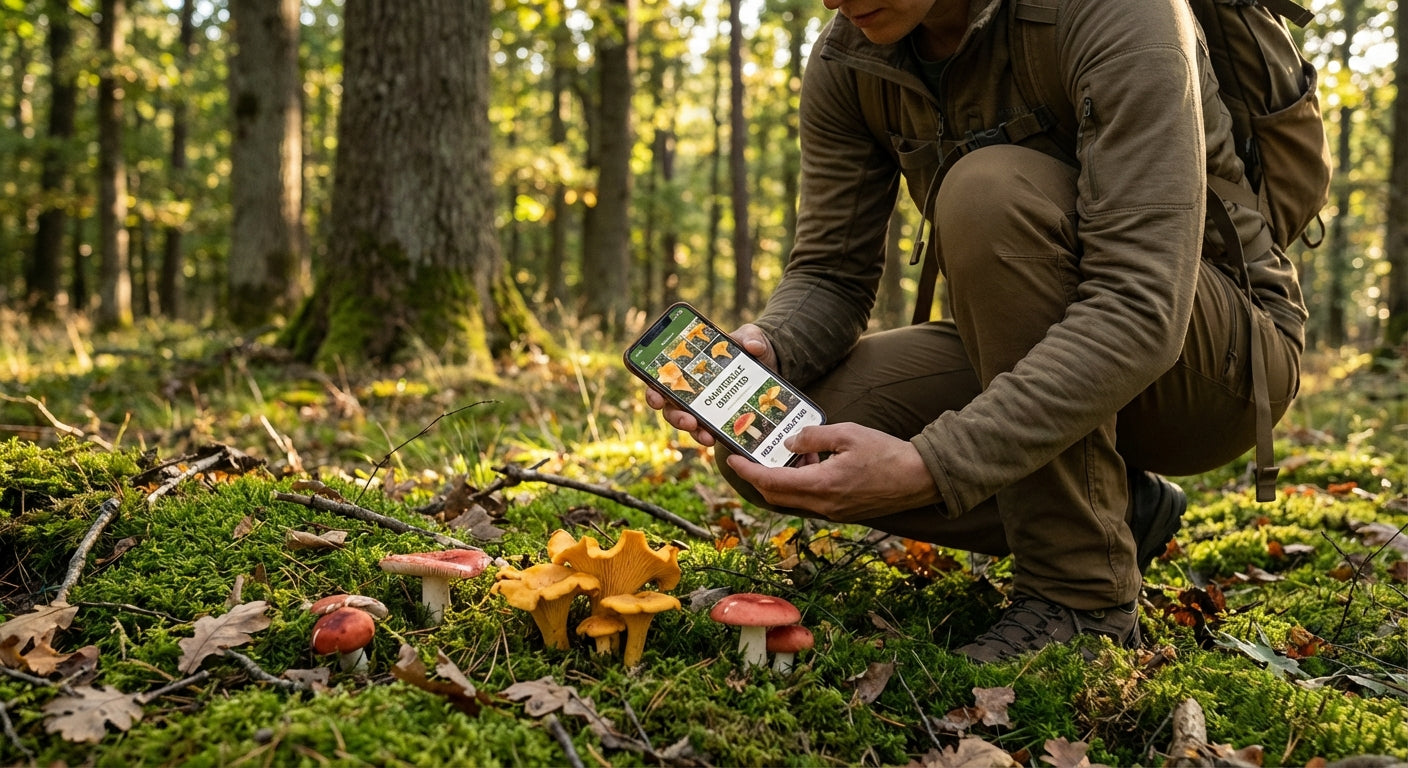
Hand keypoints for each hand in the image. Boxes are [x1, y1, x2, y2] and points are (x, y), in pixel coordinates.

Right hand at [643, 323, 776, 447]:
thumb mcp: (752, 337)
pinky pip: (712, 431)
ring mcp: (707, 407)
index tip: (656, 397)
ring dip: (694, 432)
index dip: (654, 390)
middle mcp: (693, 390)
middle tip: (687, 420)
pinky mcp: (723, 418)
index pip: (664, 381)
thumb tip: (753, 346)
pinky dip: (713, 436)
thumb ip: (752, 337)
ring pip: (689, 424)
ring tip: (706, 436)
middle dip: (676, 416)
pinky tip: (718, 439)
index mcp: (690, 367)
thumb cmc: (750, 346)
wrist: (771, 363)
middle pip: (672, 407)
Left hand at [726, 423, 940, 521]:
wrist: (921, 478)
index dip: (747, 472)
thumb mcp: (847, 433)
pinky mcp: (843, 512)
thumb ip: (814, 436)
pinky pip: (811, 501)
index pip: (771, 483)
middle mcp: (824, 505)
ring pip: (793, 500)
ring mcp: (834, 512)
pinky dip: (802, 485)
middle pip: (776, 497)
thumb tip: (789, 444)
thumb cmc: (887, 453)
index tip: (732, 460)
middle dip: (758, 479)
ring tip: (790, 455)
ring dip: (783, 481)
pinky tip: (813, 464)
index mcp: (822, 485)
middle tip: (750, 458)